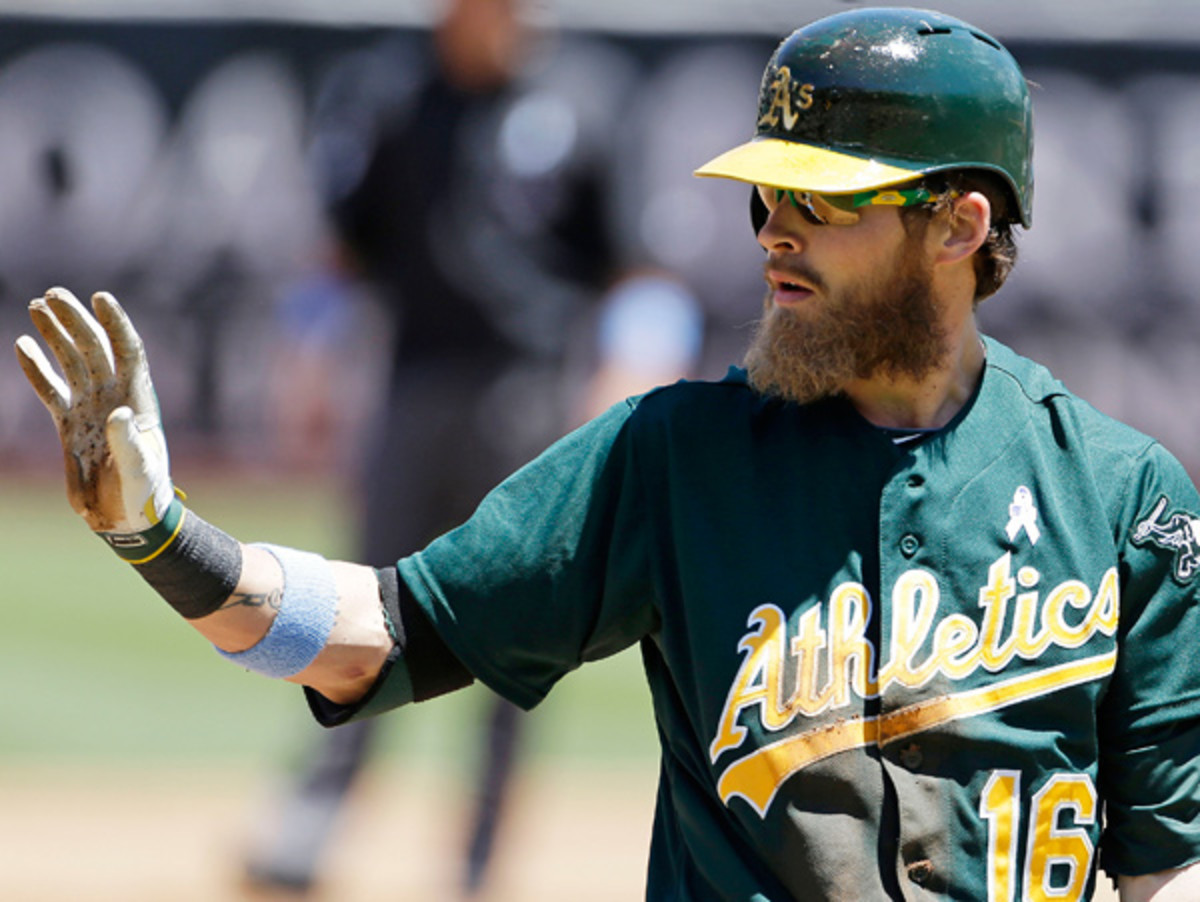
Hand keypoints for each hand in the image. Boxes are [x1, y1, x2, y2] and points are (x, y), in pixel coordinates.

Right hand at [14, 287, 174, 536]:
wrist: (129, 516)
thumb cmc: (145, 493)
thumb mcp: (140, 469)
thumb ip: (128, 443)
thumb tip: (116, 414)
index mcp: (139, 399)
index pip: (128, 352)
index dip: (116, 324)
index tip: (101, 297)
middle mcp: (115, 396)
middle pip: (95, 348)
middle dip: (75, 321)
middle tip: (53, 294)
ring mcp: (91, 408)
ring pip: (71, 362)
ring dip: (56, 335)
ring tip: (37, 305)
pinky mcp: (70, 425)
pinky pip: (51, 390)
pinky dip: (37, 370)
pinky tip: (22, 346)